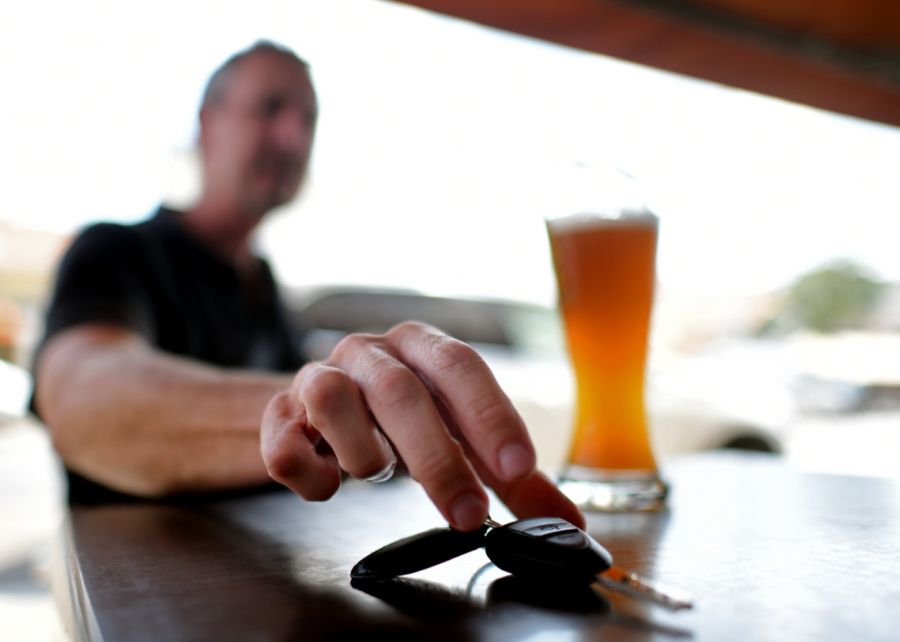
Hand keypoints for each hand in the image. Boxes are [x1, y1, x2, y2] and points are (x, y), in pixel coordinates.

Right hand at [260, 321, 583, 530]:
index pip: (462, 366)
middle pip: (402, 392)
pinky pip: (282, 441)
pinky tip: (329, 483)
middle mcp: (369, 352)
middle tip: (469, 514)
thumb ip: (511, 479)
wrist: (319, 408)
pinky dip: (309, 471)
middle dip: (438, 461)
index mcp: (422, 346)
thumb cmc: (402, 420)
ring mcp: (318, 377)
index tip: (518, 469)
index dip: (490, 415)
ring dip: (365, 453)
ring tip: (379, 472)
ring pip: (333, 399)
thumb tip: (568, 522)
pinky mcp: (278, 413)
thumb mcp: (461, 439)